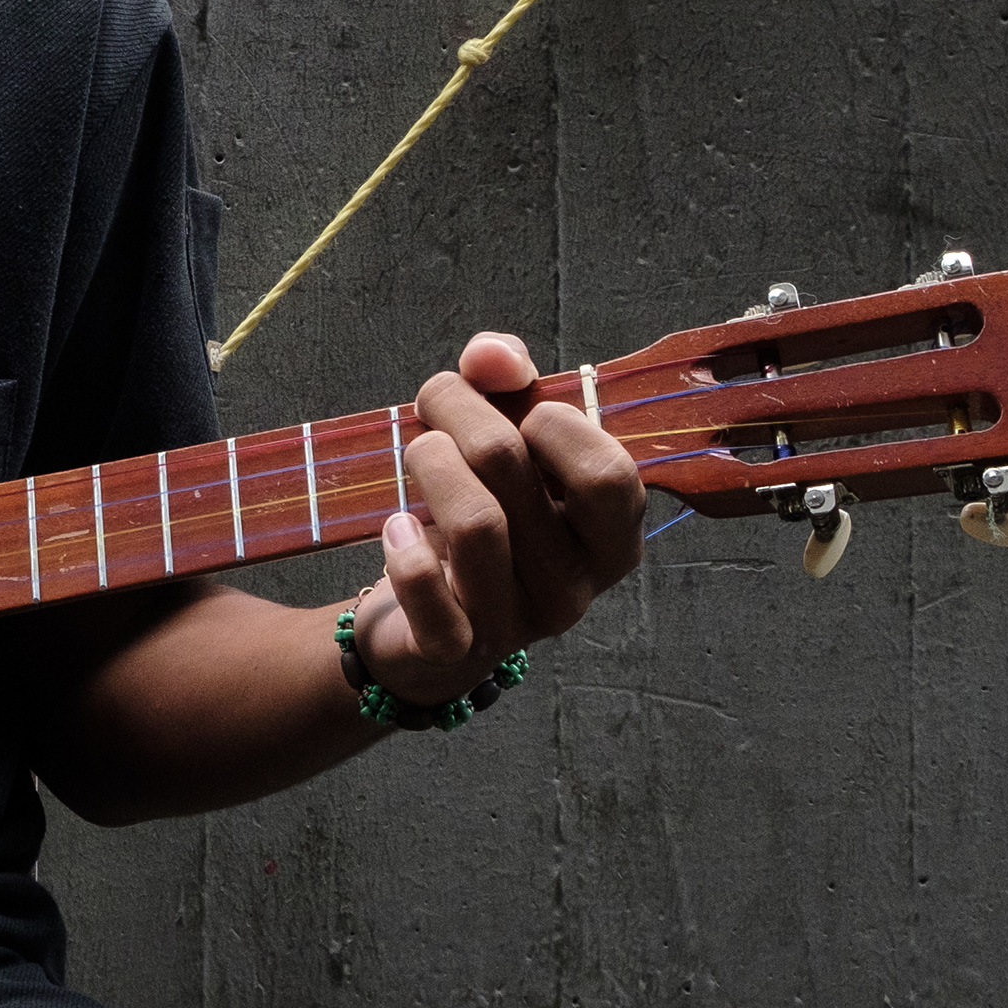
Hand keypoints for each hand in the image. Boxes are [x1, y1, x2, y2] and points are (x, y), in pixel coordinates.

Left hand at [349, 331, 645, 704]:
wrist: (427, 630)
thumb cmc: (485, 514)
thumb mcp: (508, 440)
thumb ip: (509, 380)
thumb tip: (491, 358)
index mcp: (609, 540)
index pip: (608, 473)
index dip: (554, 420)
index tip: (519, 408)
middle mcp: (574, 587)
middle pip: (510, 465)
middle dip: (458, 409)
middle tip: (435, 401)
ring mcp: (516, 624)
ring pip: (473, 520)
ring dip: (429, 459)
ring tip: (419, 451)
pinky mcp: (452, 650)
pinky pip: (426, 590)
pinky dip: (403, 547)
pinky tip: (398, 527)